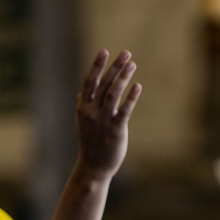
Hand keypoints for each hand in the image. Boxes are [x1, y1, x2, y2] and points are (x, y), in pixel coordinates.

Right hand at [75, 49, 141, 180]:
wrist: (94, 167)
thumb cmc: (90, 143)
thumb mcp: (82, 122)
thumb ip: (83, 105)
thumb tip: (82, 91)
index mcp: (83, 108)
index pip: (90, 82)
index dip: (96, 66)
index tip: (104, 51)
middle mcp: (92, 112)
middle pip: (104, 84)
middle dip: (115, 67)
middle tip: (126, 53)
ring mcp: (103, 121)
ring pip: (114, 94)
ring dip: (123, 77)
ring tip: (132, 64)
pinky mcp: (116, 130)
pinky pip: (124, 110)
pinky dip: (131, 97)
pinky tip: (137, 86)